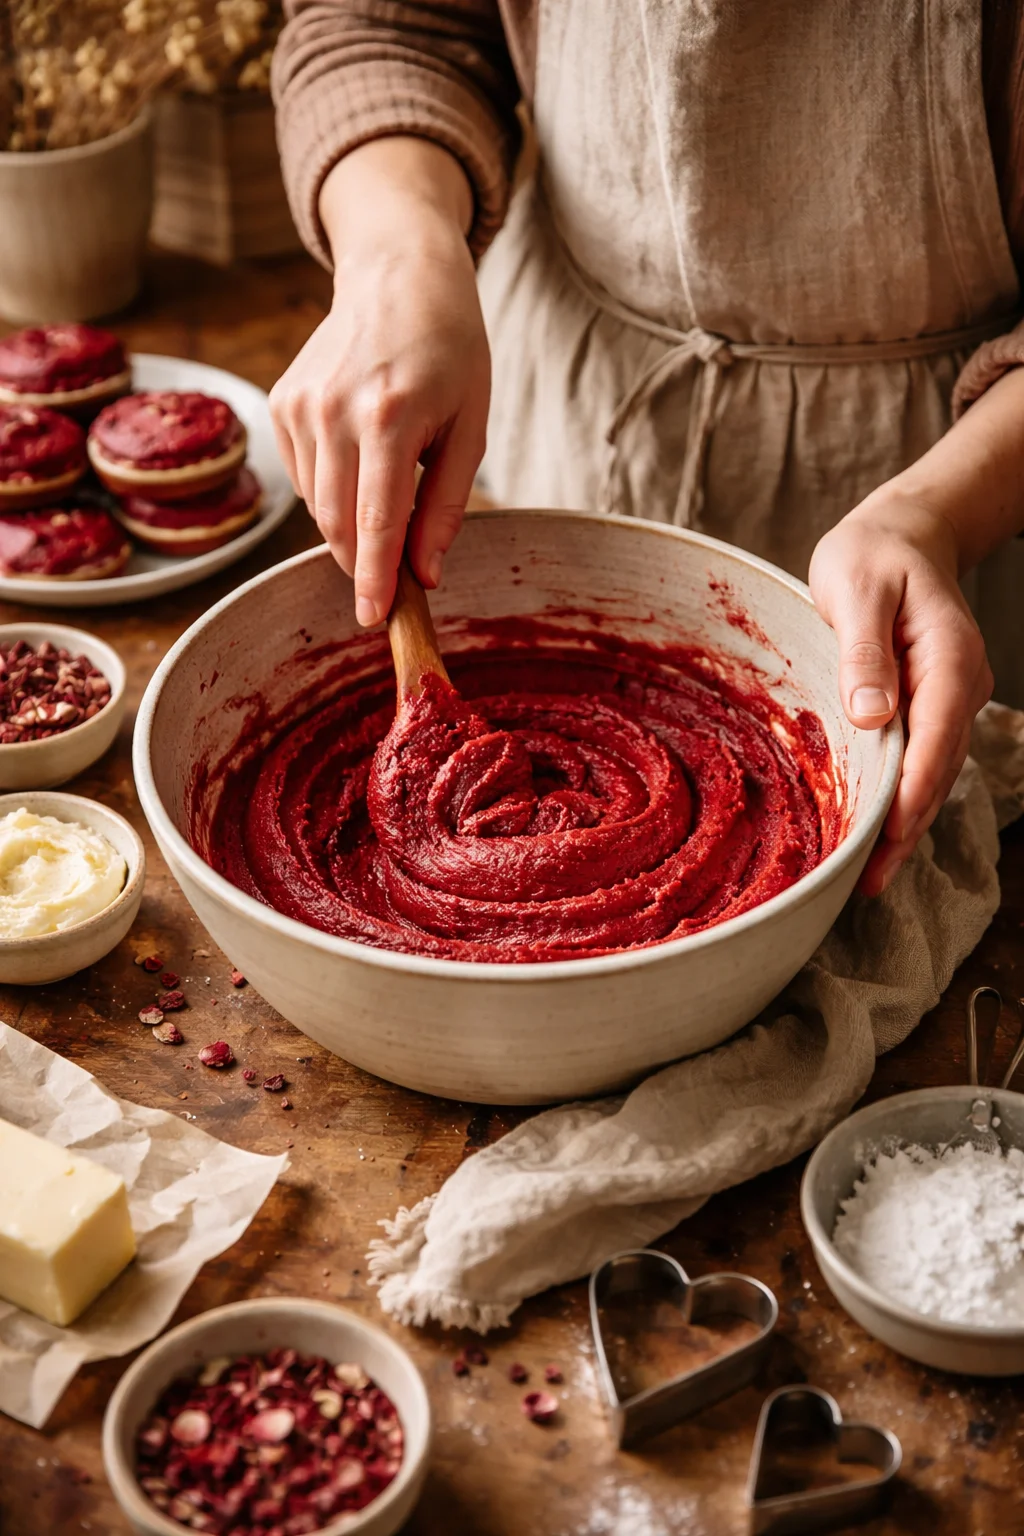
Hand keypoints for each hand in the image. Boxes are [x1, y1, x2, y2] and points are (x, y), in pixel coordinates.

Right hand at [269, 139, 489, 625]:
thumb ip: (446, 505)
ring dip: (348, 526)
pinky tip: (359, 460)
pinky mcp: (281, 402)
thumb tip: (425, 573)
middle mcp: (334, 411)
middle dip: (361, 565)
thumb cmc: (450, 350)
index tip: (373, 620)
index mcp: (389, 418)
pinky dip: (330, 488)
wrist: (398, 274)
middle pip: (336, 523)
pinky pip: (302, 476)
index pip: (375, 523)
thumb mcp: (471, 427)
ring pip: (315, 505)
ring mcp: (299, 405)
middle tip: (388, 589)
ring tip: (386, 495)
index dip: (375, 580)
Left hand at [809, 490, 992, 893]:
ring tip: (865, 876)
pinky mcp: (927, 705)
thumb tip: (872, 716)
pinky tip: (870, 831)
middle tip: (866, 883)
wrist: (903, 533)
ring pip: (929, 773)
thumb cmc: (873, 554)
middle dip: (905, 829)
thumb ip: (864, 651)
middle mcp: (958, 686)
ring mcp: (947, 700)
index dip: (911, 794)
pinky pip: (917, 759)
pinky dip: (897, 797)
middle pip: (936, 771)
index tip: (885, 839)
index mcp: (950, 660)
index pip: (935, 740)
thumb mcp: (858, 589)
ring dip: (901, 823)